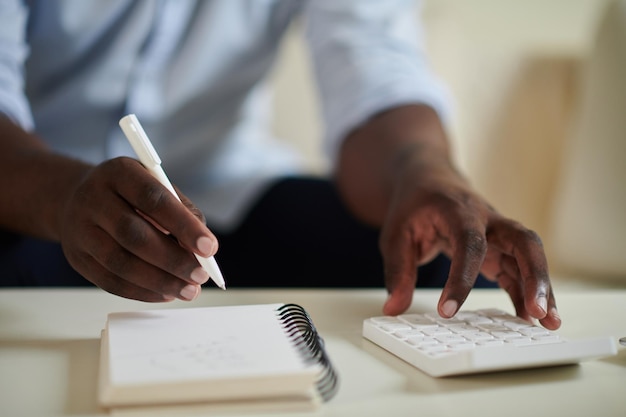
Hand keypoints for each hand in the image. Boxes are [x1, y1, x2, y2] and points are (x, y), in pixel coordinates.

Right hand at [59, 157, 217, 301]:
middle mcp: (93, 198)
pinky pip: (110, 281)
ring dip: (160, 281)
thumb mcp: (155, 185)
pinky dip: (142, 292)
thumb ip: (182, 210)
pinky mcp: (77, 258)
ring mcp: (79, 230)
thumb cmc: (129, 193)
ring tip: (188, 290)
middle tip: (201, 276)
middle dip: (173, 260)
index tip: (209, 247)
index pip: (154, 199)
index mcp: (119, 173)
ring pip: (120, 263)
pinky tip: (166, 293)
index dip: (184, 226)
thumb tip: (203, 247)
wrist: (75, 198)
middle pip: (134, 235)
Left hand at [379, 150, 560, 329]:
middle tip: (537, 311)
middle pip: (524, 241)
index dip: (461, 279)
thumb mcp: (394, 235)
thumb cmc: (414, 205)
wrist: (429, 180)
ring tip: (548, 323)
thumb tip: (393, 308)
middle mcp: (488, 219)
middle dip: (534, 276)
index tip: (447, 311)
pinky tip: (530, 318)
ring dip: (541, 289)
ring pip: (530, 257)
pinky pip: (519, 270)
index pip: (468, 244)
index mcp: (458, 211)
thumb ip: (397, 271)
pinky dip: (526, 293)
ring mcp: (498, 233)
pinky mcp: (500, 248)